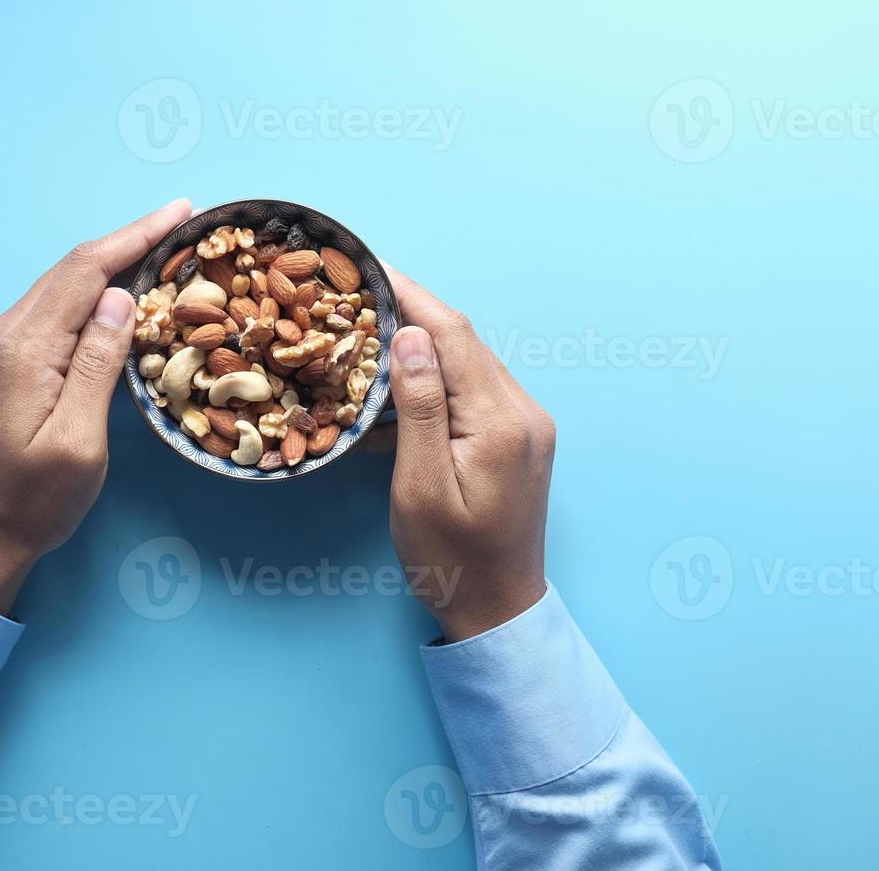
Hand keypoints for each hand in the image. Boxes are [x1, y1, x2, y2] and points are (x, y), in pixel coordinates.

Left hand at [0, 200, 192, 613]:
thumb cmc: (33, 501)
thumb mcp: (78, 440)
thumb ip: (96, 364)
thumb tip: (120, 298)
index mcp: (24, 349)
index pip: (84, 271)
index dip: (135, 236)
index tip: (180, 212)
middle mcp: (5, 335)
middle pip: (71, 268)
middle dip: (127, 240)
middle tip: (182, 224)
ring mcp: (0, 347)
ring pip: (61, 285)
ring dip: (110, 262)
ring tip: (160, 248)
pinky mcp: (5, 362)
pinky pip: (52, 308)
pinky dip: (90, 291)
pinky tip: (118, 295)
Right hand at [387, 269, 554, 642]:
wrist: (498, 611)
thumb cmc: (451, 560)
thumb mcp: (421, 487)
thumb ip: (419, 408)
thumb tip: (411, 337)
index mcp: (501, 421)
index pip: (452, 334)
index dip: (409, 294)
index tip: (367, 266)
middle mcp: (522, 412)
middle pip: (462, 341)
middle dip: (411, 310)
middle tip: (355, 291)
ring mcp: (523, 425)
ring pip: (465, 362)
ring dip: (419, 344)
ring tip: (365, 327)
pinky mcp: (514, 439)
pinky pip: (469, 391)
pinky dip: (431, 380)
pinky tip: (392, 386)